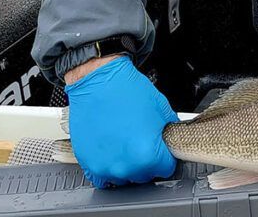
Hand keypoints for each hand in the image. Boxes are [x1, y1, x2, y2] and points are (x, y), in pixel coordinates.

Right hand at [64, 55, 178, 186]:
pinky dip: (107, 167)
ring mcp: (105, 166)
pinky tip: (111, 151)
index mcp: (148, 153)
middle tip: (141, 140)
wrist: (98, 80)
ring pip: (124, 178)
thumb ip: (168, 133)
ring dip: (126, 165)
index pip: (166, 169)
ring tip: (124, 142)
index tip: (160, 149)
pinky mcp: (88, 163)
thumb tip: (169, 144)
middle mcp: (126, 165)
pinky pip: (102, 178)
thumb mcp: (161, 109)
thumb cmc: (127, 90)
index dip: (165, 156)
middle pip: (145, 175)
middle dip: (147, 160)